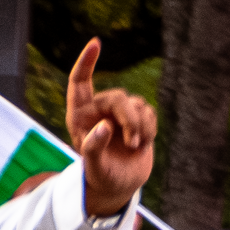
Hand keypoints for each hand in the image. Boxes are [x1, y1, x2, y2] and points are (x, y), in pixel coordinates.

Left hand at [65, 40, 156, 216]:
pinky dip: (150, 128)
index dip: (86, 62)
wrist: (120, 186)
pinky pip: (149, 112)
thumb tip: (105, 126)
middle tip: (134, 141)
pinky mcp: (138, 119)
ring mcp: (119, 113)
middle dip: (130, 118)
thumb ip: (94, 147)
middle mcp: (98, 109)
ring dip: (141, 126)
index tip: (96, 44)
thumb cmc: (100, 176)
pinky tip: (143, 143)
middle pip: (118, 97)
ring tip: (136, 146)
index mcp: (79, 116)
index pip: (79, 82)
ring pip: (137, 104)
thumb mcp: (94, 167)